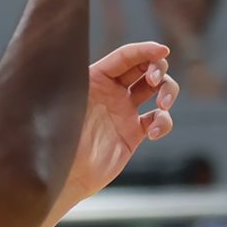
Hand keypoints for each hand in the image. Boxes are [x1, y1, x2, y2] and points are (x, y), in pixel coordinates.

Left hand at [66, 41, 178, 202]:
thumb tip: (79, 50)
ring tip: (163, 104)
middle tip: (154, 81)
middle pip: (145, 67)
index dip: (145, 49)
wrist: (65, 176)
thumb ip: (76, 76)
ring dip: (168, 90)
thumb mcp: (64, 102)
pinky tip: (153, 133)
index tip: (162, 50)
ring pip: (158, 89)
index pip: (125, 56)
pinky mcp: (133, 133)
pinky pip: (159, 120)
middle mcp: (111, 92)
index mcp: (94, 79)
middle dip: (158, 68)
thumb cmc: (58, 137)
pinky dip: (164, 122)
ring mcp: (124, 111)